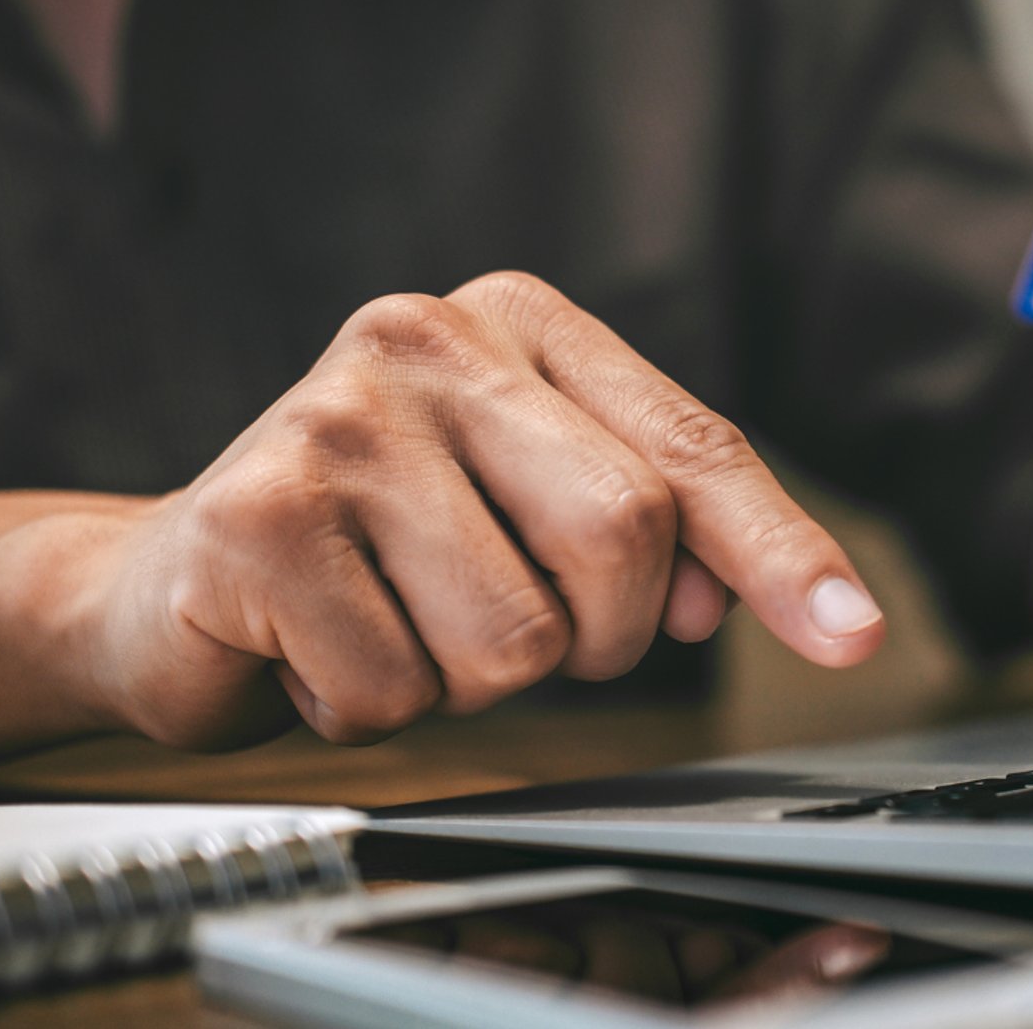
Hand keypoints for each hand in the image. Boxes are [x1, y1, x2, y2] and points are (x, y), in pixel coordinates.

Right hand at [76, 272, 883, 748]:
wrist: (179, 580)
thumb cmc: (387, 546)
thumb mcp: (534, 509)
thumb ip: (653, 535)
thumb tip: (724, 598)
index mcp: (521, 324)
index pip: (691, 447)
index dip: (780, 549)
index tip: (853, 634)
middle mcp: (428, 337)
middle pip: (622, 535)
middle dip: (593, 633)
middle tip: (512, 622)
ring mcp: (337, 418)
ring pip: (515, 638)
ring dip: (471, 680)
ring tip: (399, 620)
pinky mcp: (258, 514)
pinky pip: (398, 691)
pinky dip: (373, 707)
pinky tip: (321, 644)